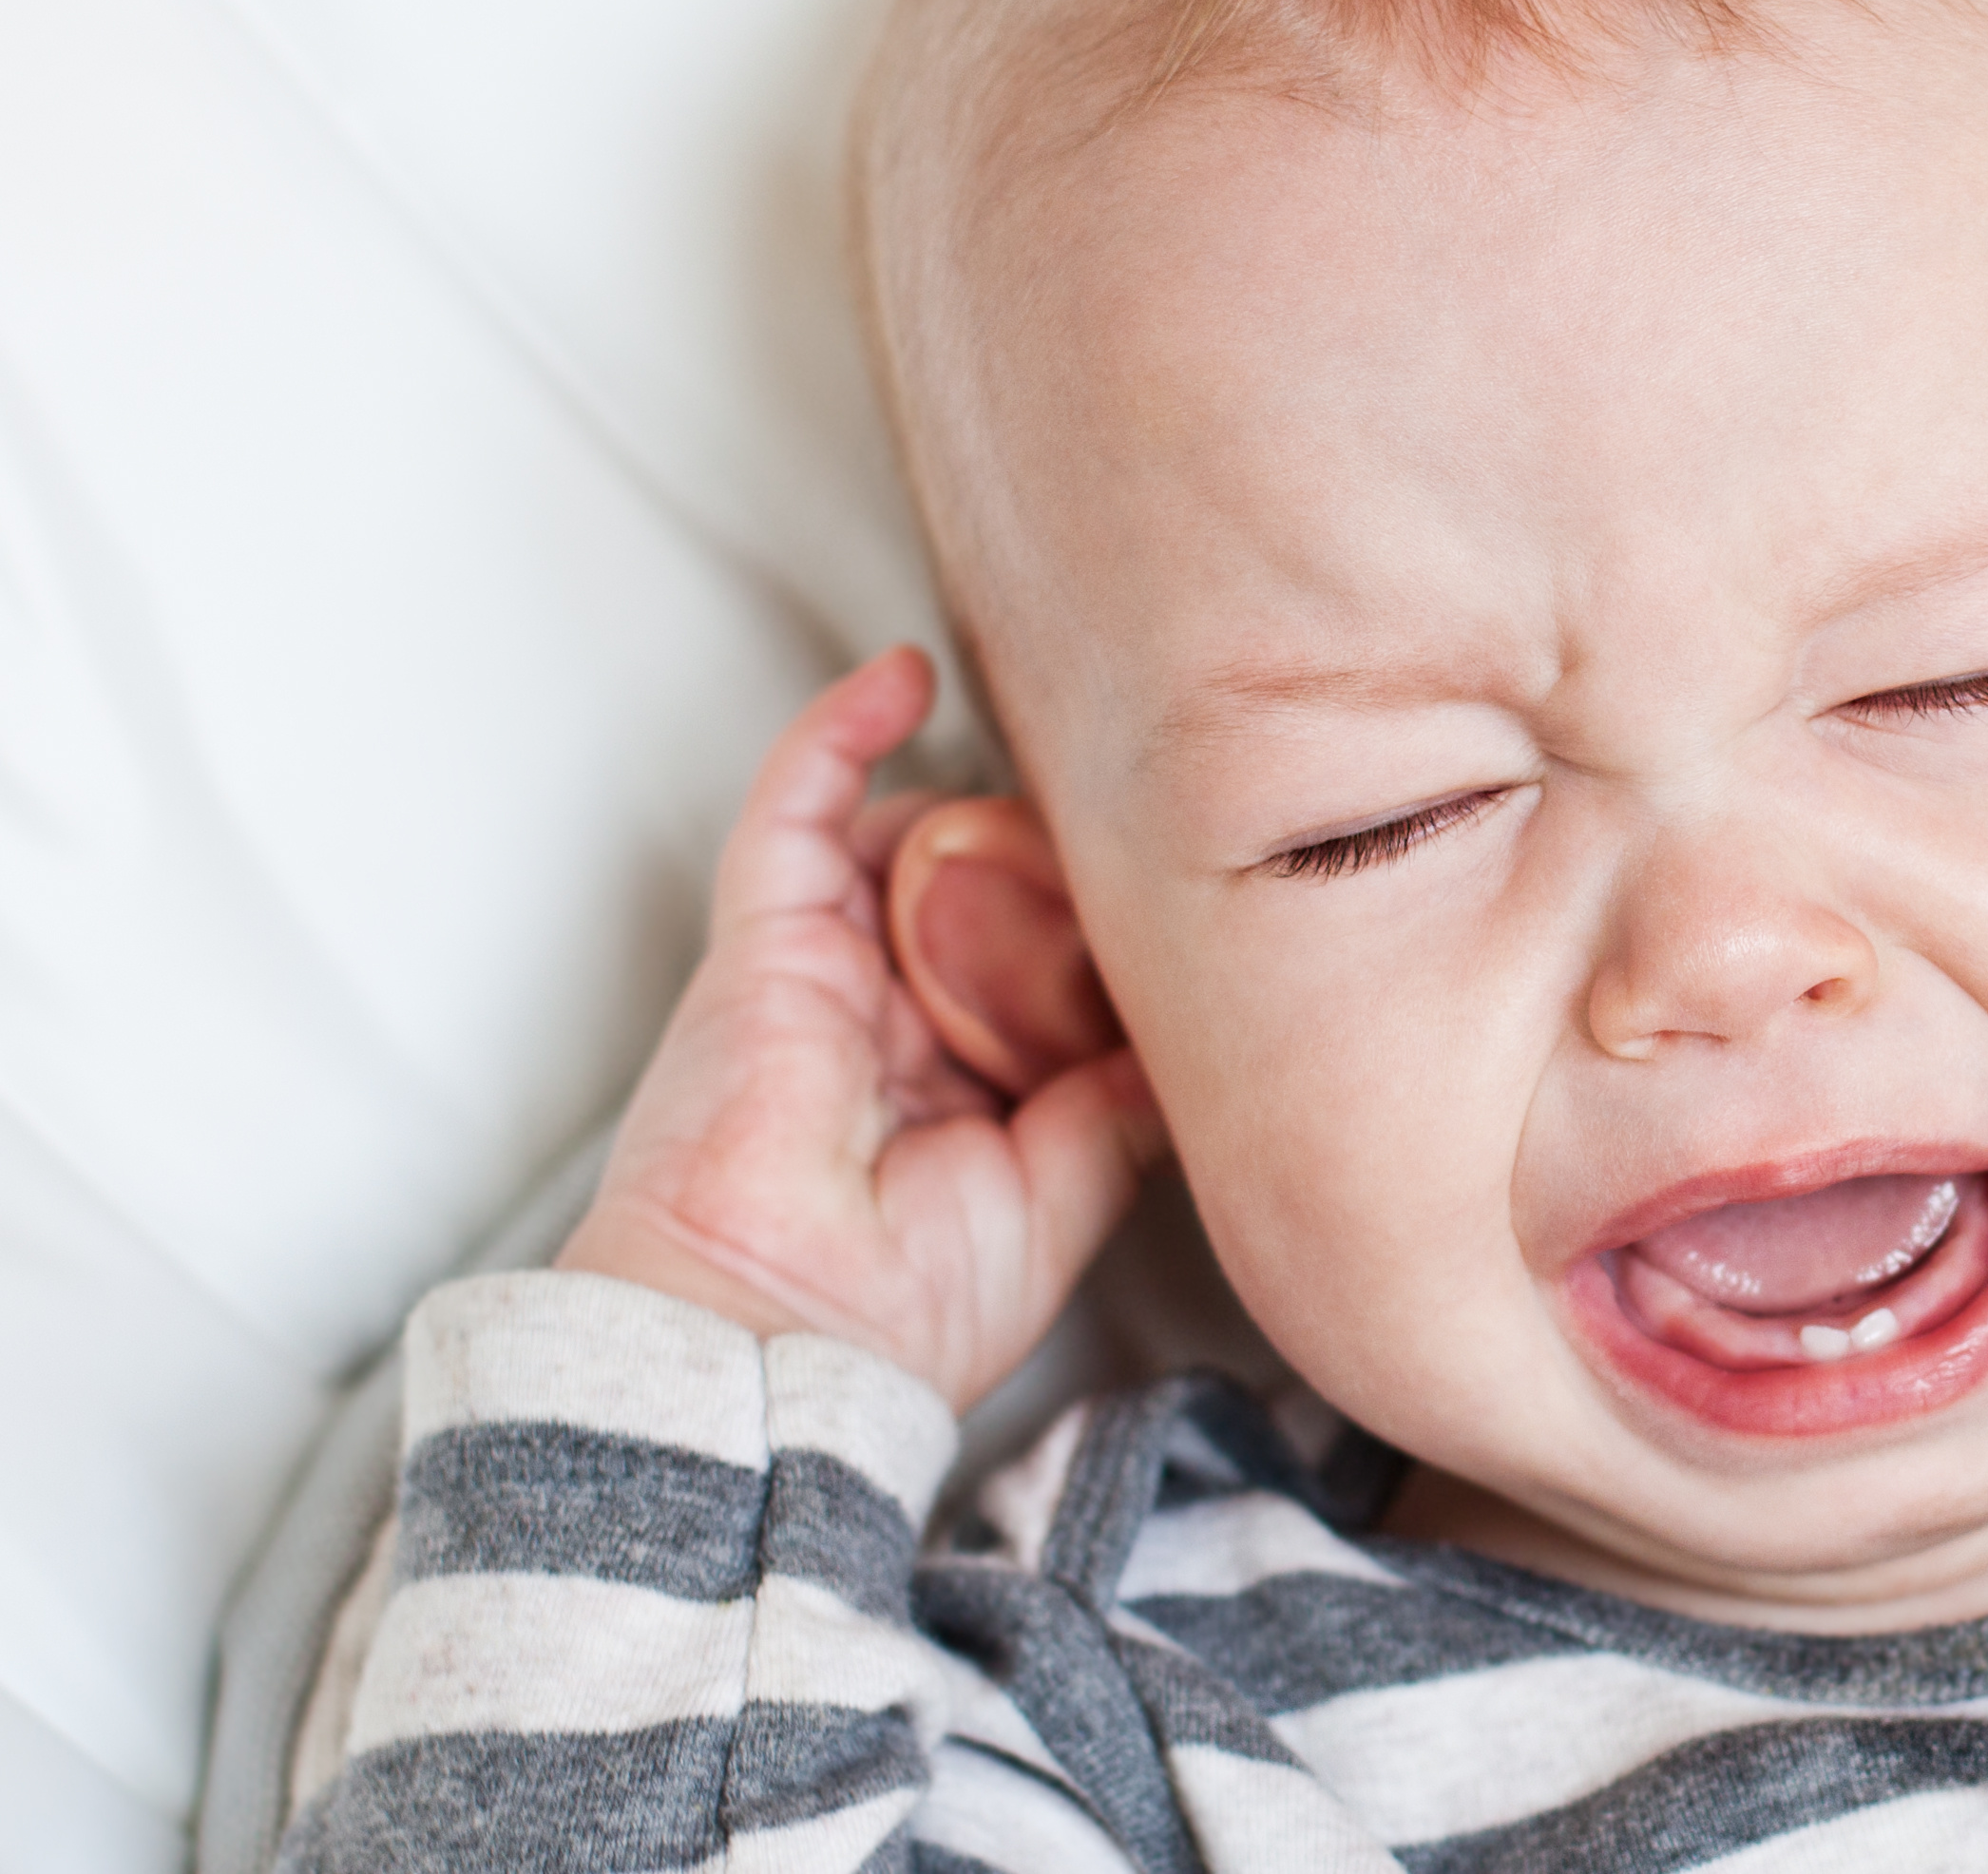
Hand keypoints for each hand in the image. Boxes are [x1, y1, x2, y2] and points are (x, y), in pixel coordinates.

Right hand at [555, 649, 1160, 1410]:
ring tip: (1065, 780)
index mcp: (950, 1082)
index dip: (1087, 919)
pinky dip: (842, 729)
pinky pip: (795, 805)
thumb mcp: (1063, 1195)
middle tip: (1134, 834)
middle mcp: (884, 1019)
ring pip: (905, 839)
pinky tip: (903, 674)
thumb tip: (1196, 1042)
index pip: (1024, 960)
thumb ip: (1119, 1106)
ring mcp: (821, 972)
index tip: (1170, 894)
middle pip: (974, 886)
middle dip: (1047, 856)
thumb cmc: (903, 1308)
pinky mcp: (762, 939)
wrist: (784, 1342)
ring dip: (981, 806)